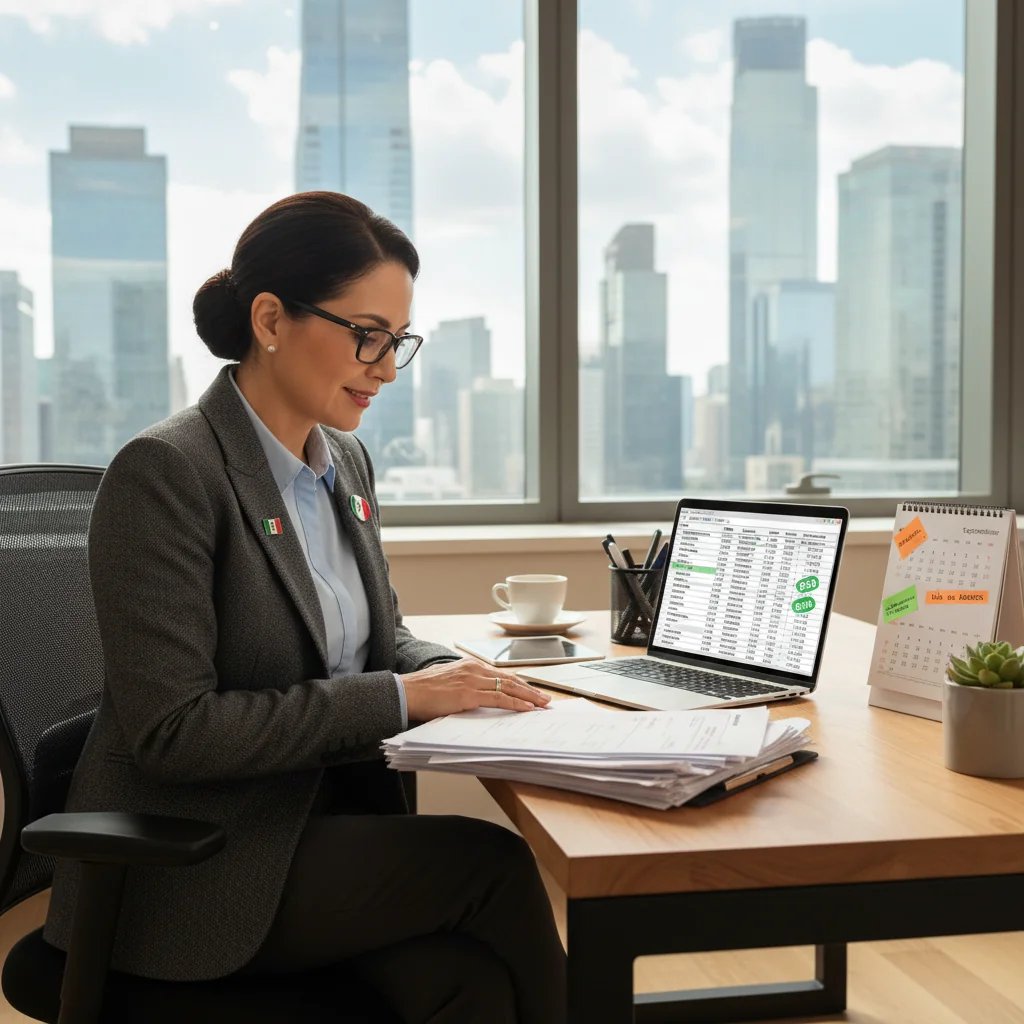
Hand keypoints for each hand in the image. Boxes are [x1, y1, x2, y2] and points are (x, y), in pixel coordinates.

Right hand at [400, 658, 551, 722]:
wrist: (405, 692)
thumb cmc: (422, 690)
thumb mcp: (448, 681)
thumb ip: (465, 685)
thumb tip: (477, 697)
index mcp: (469, 665)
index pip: (501, 674)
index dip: (519, 684)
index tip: (531, 691)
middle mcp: (473, 669)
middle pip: (509, 679)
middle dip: (530, 690)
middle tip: (545, 698)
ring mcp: (472, 681)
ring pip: (508, 687)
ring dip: (529, 697)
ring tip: (542, 704)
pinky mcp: (468, 695)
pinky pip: (498, 698)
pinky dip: (515, 703)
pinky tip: (526, 709)